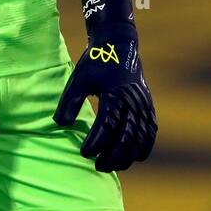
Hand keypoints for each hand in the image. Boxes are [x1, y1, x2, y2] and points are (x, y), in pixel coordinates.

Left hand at [53, 0, 157, 171]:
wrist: (119, 45)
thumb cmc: (96, 63)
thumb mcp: (78, 79)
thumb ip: (69, 102)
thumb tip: (60, 125)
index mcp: (113, 94)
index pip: (107, 125)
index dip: (97, 142)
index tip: (84, 153)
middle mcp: (131, 101)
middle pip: (126, 137)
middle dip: (113, 156)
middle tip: (98, 166)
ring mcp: (143, 104)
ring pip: (140, 137)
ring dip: (128, 155)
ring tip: (114, 166)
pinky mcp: (148, 105)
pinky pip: (151, 130)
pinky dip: (145, 145)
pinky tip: (136, 157)